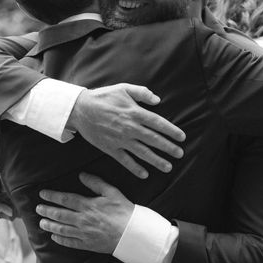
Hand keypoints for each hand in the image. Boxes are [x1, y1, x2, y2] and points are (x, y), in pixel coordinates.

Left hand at [36, 173, 133, 252]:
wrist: (133, 233)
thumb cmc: (124, 211)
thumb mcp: (112, 192)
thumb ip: (95, 182)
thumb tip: (81, 174)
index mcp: (88, 205)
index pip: (65, 199)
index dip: (52, 196)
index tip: (42, 194)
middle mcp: (83, 220)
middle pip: (60, 214)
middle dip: (46, 211)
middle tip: (37, 208)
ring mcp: (84, 233)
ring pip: (62, 229)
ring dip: (50, 225)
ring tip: (41, 222)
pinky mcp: (88, 245)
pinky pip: (70, 242)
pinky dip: (60, 239)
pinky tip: (54, 237)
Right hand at [67, 83, 185, 177]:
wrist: (80, 109)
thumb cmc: (102, 97)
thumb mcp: (123, 88)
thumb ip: (142, 93)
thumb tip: (157, 100)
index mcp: (134, 112)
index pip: (158, 123)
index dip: (171, 130)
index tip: (181, 137)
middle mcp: (130, 128)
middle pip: (154, 140)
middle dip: (168, 148)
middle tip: (180, 154)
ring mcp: (120, 140)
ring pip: (143, 152)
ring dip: (157, 161)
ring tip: (168, 167)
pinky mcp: (110, 148)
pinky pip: (125, 160)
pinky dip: (135, 168)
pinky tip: (145, 174)